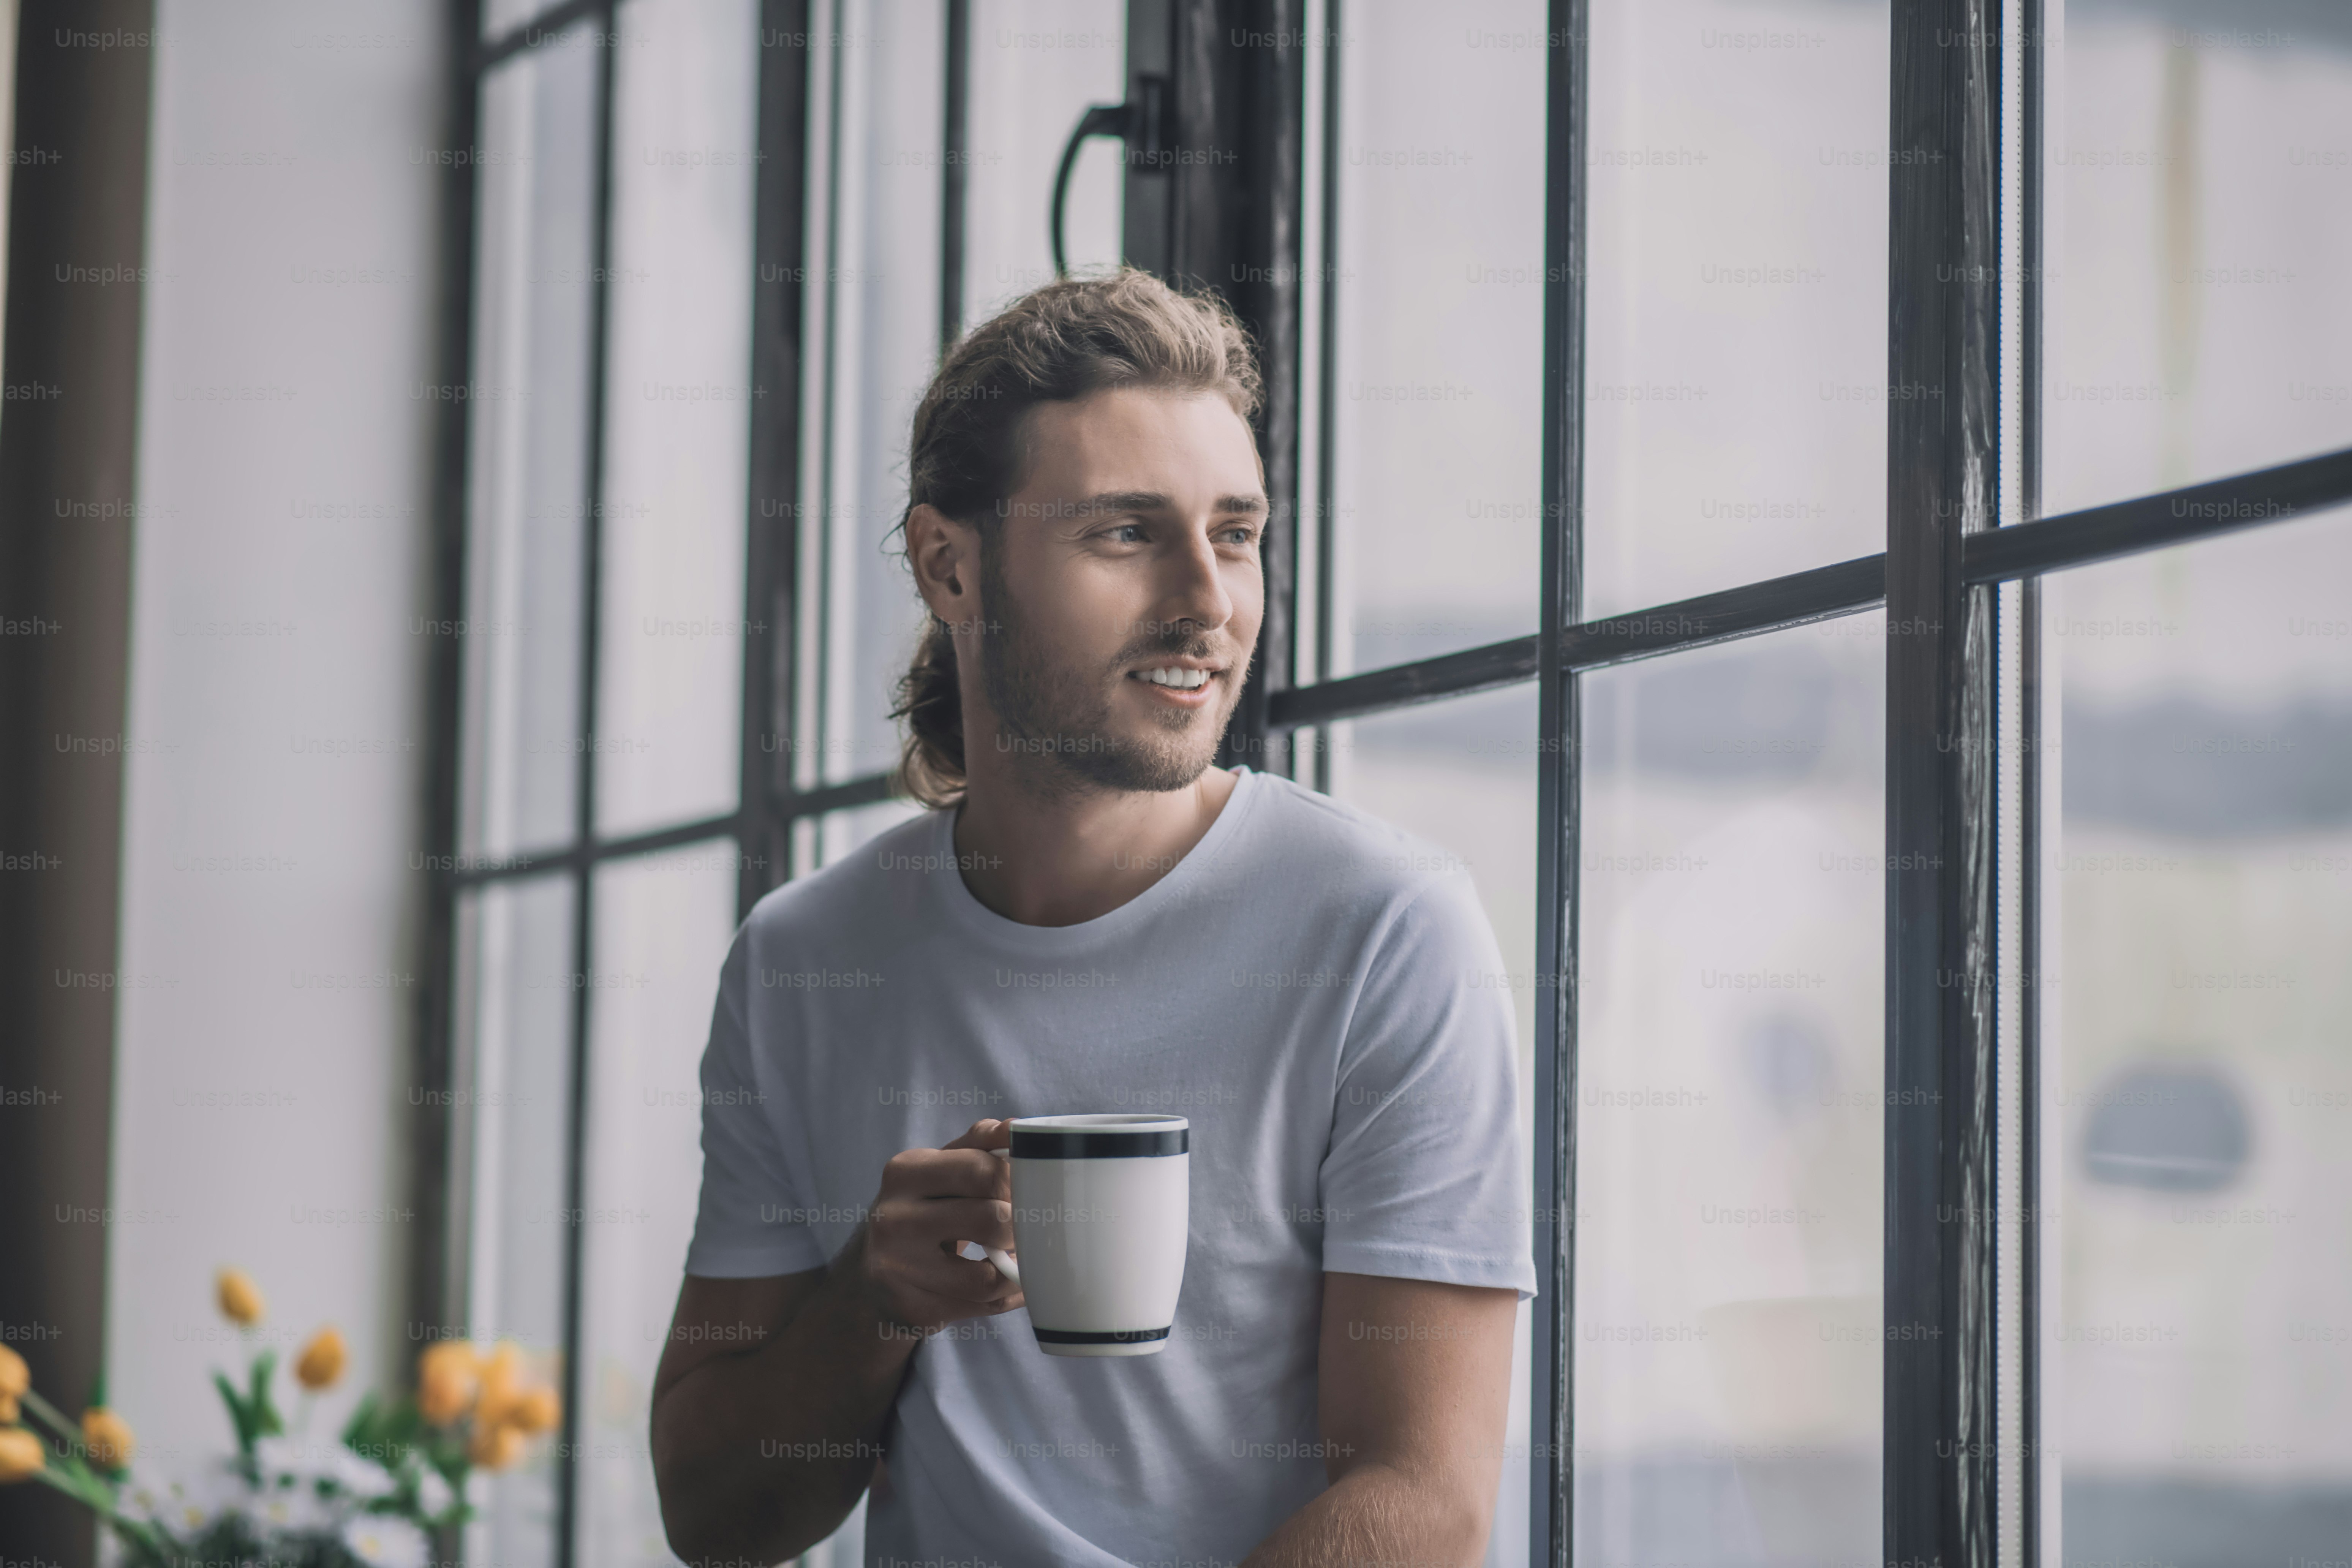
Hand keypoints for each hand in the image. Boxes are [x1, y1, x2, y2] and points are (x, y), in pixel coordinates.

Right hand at [847, 1118, 1024, 1331]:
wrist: (875, 1271)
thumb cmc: (925, 1208)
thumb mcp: (942, 1168)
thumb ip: (980, 1143)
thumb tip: (1015, 1127)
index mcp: (905, 1171)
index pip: (983, 1169)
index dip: (1017, 1182)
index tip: (1026, 1190)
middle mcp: (893, 1218)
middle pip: (991, 1219)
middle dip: (1019, 1226)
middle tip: (1023, 1226)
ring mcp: (897, 1267)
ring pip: (987, 1275)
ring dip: (1015, 1268)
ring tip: (1015, 1256)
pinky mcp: (910, 1308)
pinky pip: (980, 1306)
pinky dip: (1006, 1295)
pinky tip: (1007, 1284)